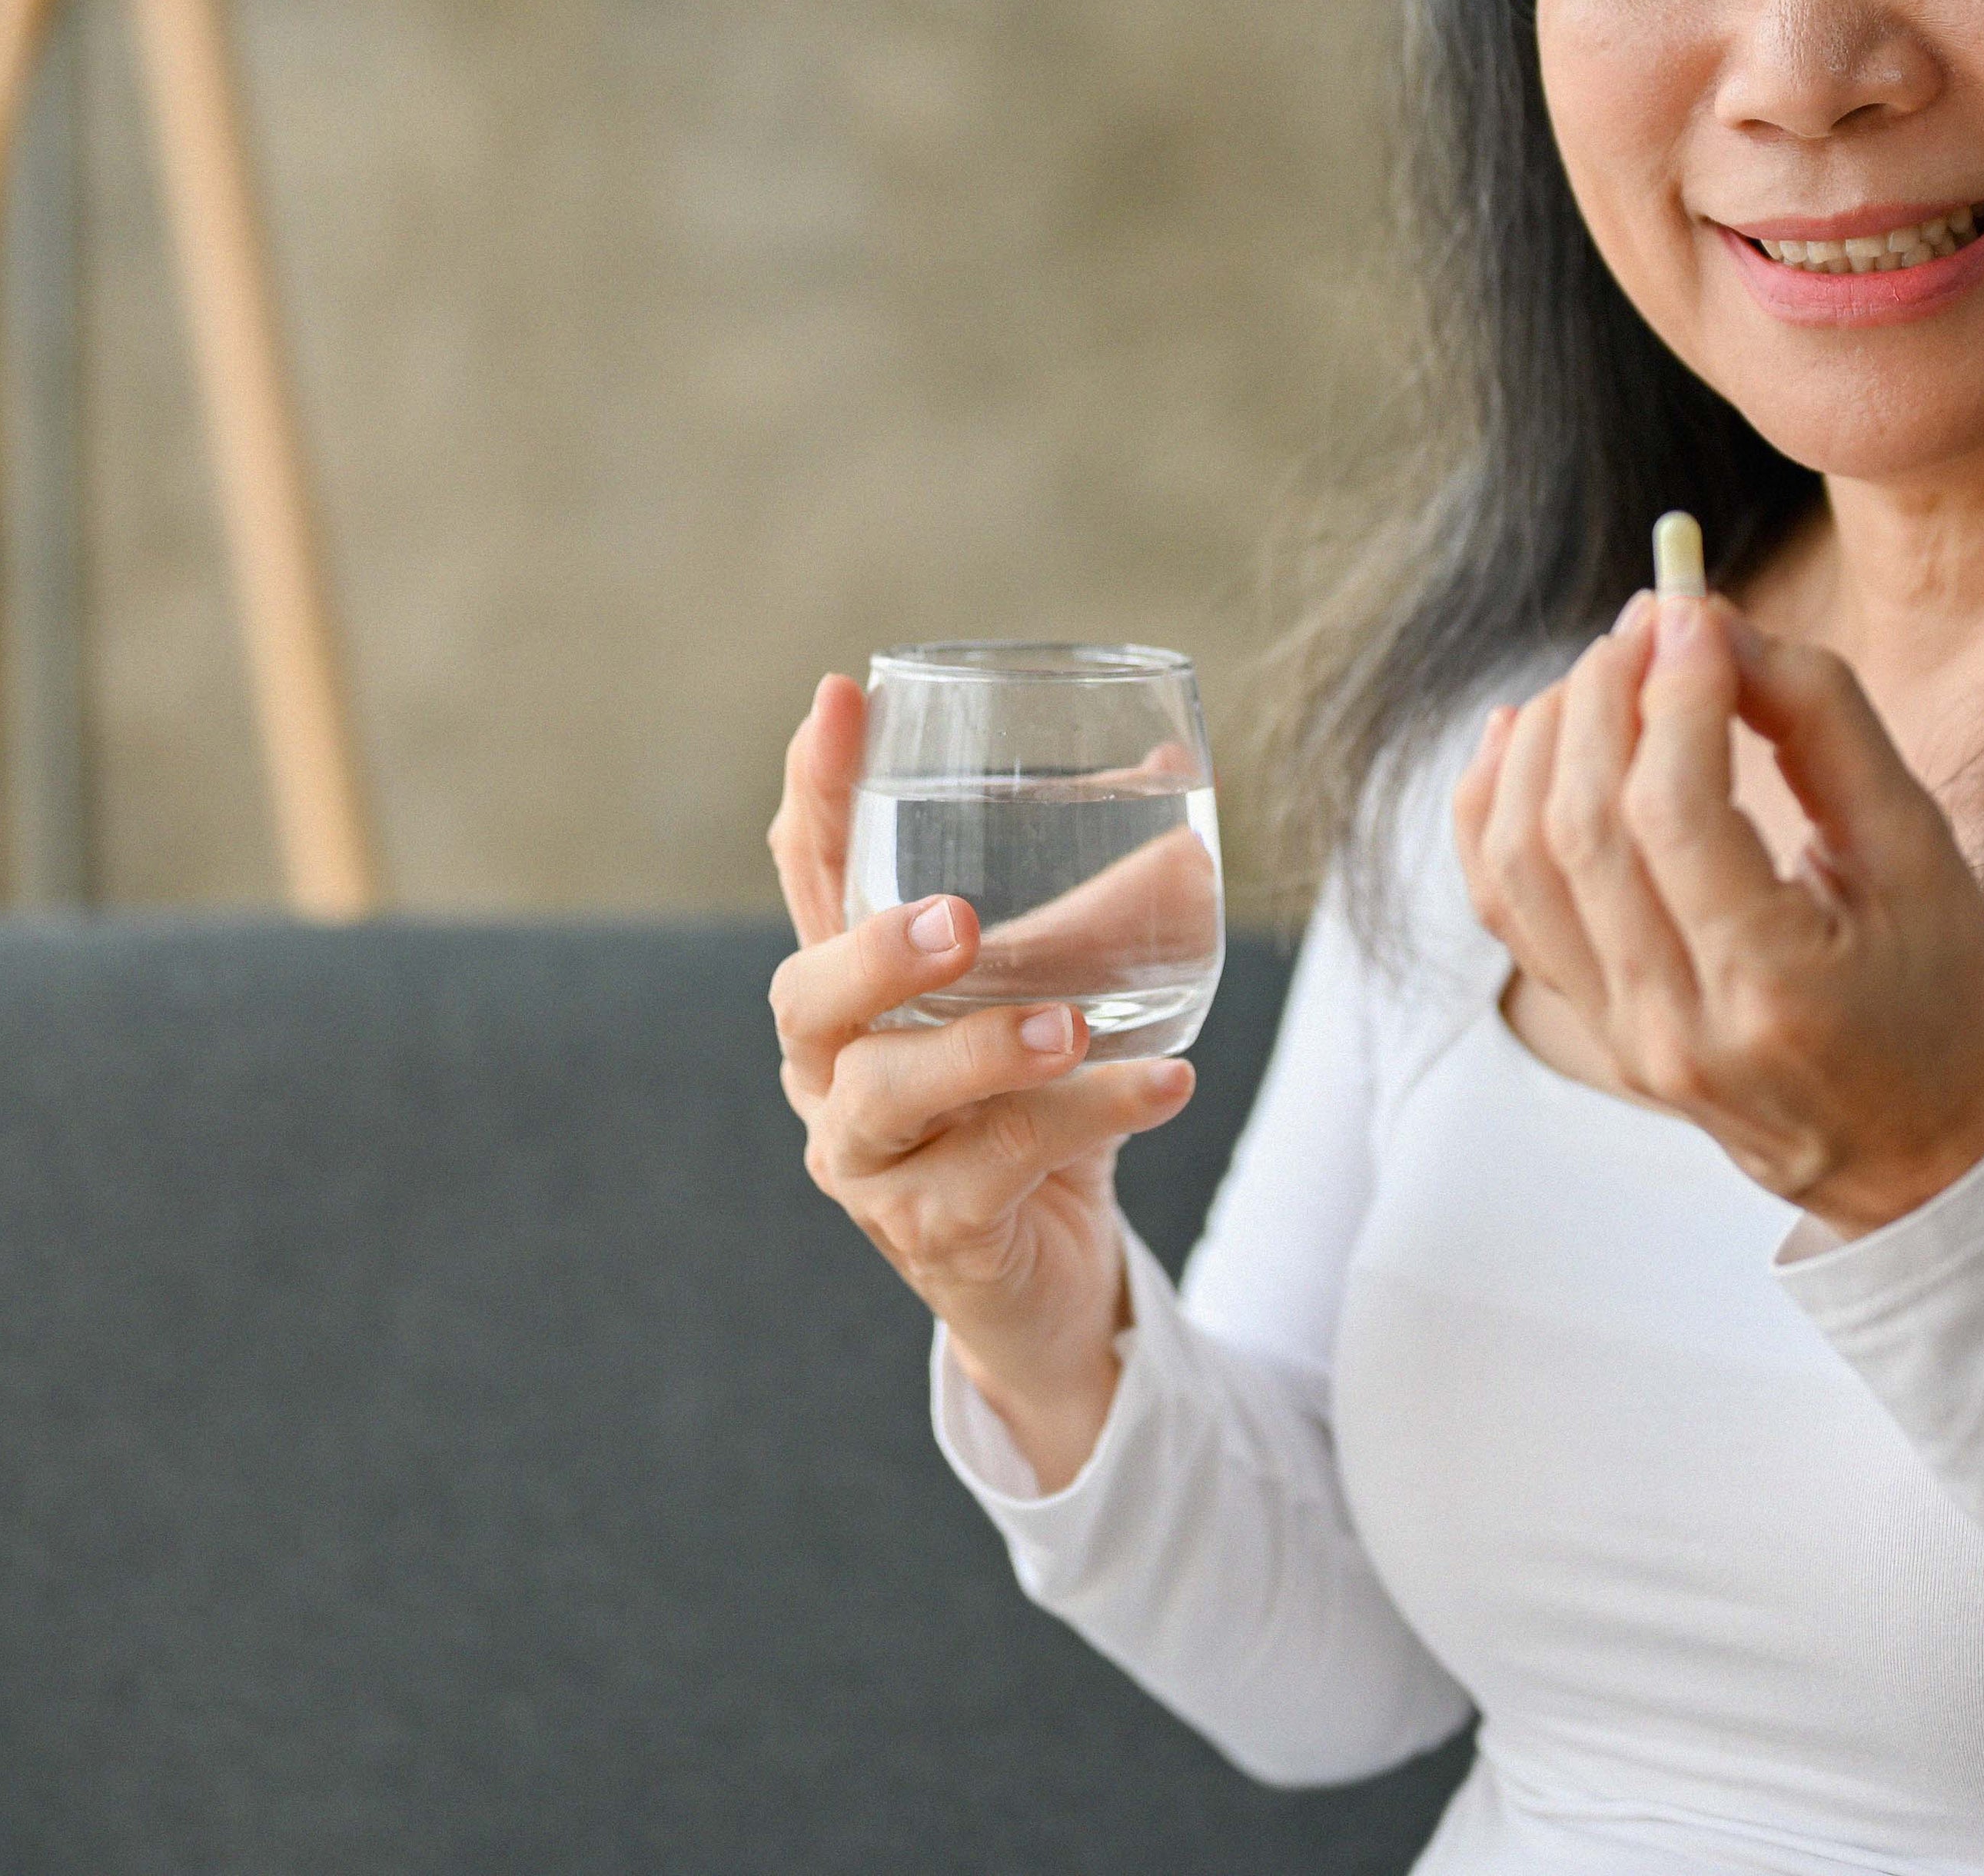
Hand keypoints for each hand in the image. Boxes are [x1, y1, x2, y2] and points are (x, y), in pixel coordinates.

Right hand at [767, 673, 1198, 1481]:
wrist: (1047, 1287)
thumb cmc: (1032, 1114)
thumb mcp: (1063, 996)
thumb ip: (1100, 907)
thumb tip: (1177, 786)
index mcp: (847, 996)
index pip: (809, 877)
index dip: (817, 790)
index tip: (841, 698)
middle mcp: (832, 1073)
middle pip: (806, 997)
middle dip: (870, 950)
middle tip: (954, 921)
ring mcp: (869, 1163)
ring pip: (890, 1096)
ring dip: (979, 1051)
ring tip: (1070, 1025)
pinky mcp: (934, 1235)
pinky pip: (1000, 1169)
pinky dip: (1087, 1119)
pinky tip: (1165, 1085)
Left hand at [1452, 589, 1983, 1238]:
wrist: (1926, 1160)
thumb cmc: (1946, 999)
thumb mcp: (1921, 853)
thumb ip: (1823, 726)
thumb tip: (1714, 628)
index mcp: (1777, 991)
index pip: (1674, 814)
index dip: (1673, 692)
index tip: (1696, 612)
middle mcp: (1676, 1027)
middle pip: (1582, 827)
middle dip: (1605, 695)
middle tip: (1650, 620)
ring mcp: (1621, 1037)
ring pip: (1520, 860)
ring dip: (1545, 739)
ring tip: (1604, 670)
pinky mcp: (1595, 1029)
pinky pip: (1505, 902)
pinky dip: (1494, 804)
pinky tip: (1525, 731)